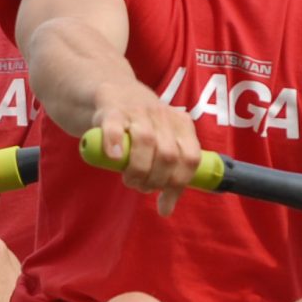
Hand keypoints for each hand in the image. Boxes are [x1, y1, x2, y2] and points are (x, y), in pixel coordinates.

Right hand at [95, 99, 204, 216]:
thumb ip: (169, 174)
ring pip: (145, 141)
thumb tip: (166, 211)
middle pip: (168, 154)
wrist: (113, 90)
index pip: (191, 158)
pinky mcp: (111, 110)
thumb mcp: (163, 142)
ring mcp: (137, 111)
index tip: (163, 196)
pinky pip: (115, 128)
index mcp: (181, 124)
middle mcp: (162, 115)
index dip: (178, 182)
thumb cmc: (141, 126)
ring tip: (129, 179)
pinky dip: (114, 145)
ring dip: (137, 169)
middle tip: (141, 186)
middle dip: (155, 180)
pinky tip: (114, 159)